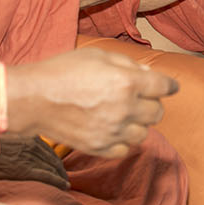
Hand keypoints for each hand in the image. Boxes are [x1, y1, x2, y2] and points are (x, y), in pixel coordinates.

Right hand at [0, 137, 68, 188]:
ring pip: (53, 168)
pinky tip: (64, 186)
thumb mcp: (6, 136)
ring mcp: (29, 156)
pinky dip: (58, 181)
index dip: (55, 160)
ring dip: (61, 176)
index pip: (48, 150)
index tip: (59, 167)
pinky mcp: (25, 169)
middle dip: (60, 169)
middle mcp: (32, 144)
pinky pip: (47, 176)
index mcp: (28, 136)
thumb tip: (20, 149)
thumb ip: (18, 141)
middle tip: (65, 178)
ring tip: (65, 184)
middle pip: (53, 159)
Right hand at [9, 49, 178, 157]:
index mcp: (127, 82)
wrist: (33, 99)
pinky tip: (113, 130)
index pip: (164, 87)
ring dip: (138, 123)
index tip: (169, 87)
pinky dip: (124, 141)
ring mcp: (113, 131)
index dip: (169, 85)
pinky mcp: (100, 147)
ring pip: (144, 133)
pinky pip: (126, 149)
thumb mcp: (98, 55)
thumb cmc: (63, 71)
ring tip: (123, 114)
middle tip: (140, 98)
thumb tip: (148, 75)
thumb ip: (127, 64)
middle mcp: (124, 108)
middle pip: (157, 112)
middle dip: (152, 103)